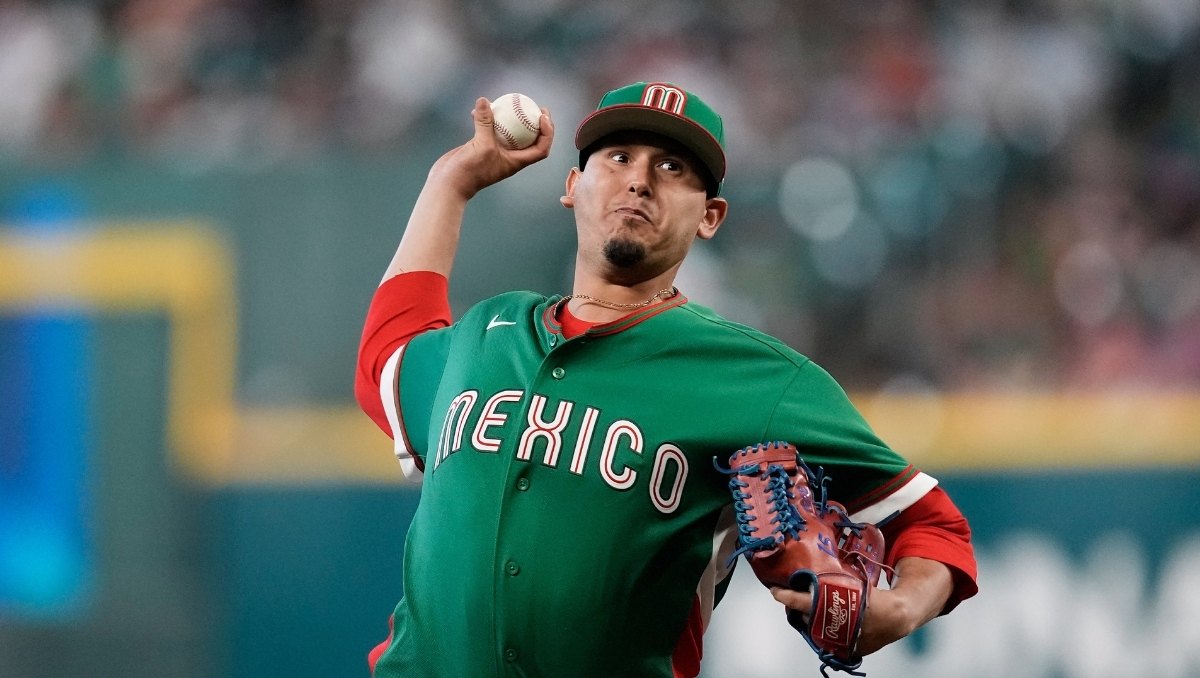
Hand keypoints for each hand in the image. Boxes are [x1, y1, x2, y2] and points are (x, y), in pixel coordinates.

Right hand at [430, 97, 554, 199]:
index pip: (541, 149)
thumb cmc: (470, 171)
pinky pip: (488, 130)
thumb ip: (485, 122)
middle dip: (535, 123)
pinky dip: (487, 119)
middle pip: (529, 139)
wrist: (449, 183)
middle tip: (535, 106)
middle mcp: (508, 157)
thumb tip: (484, 100)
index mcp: (516, 161)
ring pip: (508, 132)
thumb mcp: (481, 145)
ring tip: (512, 103)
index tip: (543, 117)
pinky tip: (480, 107)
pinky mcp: (480, 147)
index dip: (547, 133)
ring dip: (511, 118)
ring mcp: (494, 151)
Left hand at [771, 585, 914, 655]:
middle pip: (804, 617)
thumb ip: (834, 581)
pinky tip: (826, 621)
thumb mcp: (853, 583)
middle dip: (797, 607)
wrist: (896, 619)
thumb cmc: (874, 599)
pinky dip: (823, 630)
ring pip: (813, 629)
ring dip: (810, 619)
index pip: (800, 601)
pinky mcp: (843, 650)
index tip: (775, 591)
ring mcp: (836, 641)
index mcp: (830, 608)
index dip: (785, 596)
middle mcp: (830, 628)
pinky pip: (826, 640)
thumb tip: (816, 565)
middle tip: (795, 596)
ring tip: (813, 608)